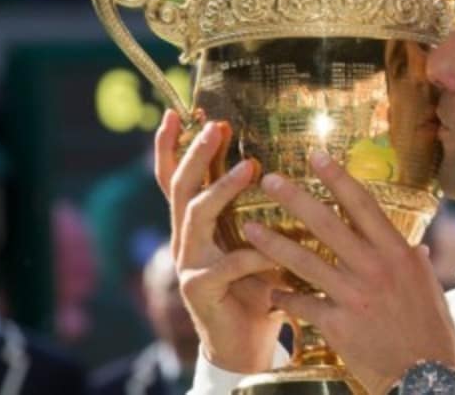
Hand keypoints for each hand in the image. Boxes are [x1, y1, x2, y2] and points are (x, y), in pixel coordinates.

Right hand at [155, 110, 283, 372]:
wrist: (248, 342)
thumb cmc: (259, 284)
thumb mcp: (256, 239)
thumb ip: (258, 209)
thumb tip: (281, 161)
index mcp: (196, 224)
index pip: (176, 178)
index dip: (173, 147)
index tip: (178, 113)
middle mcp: (185, 239)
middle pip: (181, 188)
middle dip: (196, 154)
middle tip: (216, 127)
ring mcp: (188, 264)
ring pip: (195, 216)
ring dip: (221, 189)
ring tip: (251, 167)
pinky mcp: (200, 290)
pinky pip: (225, 265)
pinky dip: (252, 253)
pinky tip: (272, 249)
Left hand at [246, 151, 454, 394]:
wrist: (425, 377)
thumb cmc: (431, 333)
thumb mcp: (430, 290)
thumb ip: (416, 264)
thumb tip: (416, 248)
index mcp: (398, 253)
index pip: (363, 205)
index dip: (338, 178)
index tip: (316, 156)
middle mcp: (374, 268)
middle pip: (327, 224)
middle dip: (295, 198)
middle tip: (269, 179)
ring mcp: (353, 296)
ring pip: (305, 260)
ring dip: (273, 243)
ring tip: (249, 228)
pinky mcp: (337, 324)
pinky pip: (302, 304)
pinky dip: (283, 298)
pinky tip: (269, 293)